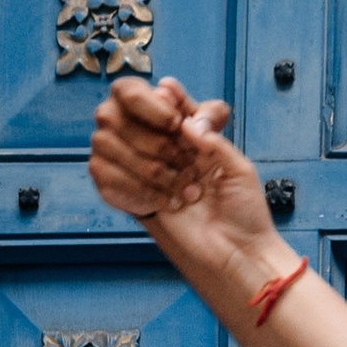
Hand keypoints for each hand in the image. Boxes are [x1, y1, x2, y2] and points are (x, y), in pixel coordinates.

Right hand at [88, 78, 275, 280]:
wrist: (234, 252)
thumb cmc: (241, 209)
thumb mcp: (238, 166)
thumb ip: (211, 135)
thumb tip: (181, 117)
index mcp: (180, 127)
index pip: (143, 93)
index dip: (154, 104)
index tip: (177, 124)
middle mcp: (150, 141)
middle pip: (116, 114)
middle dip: (156, 143)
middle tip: (188, 169)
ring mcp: (132, 166)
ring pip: (106, 143)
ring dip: (151, 171)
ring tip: (183, 193)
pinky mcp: (119, 193)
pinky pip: (105, 177)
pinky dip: (140, 192)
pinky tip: (166, 206)